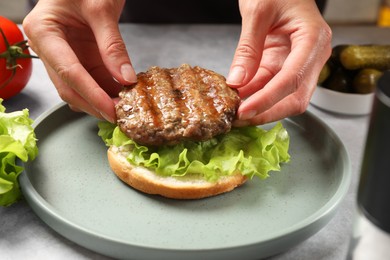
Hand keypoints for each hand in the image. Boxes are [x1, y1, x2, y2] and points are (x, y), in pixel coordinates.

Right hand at [23, 0, 136, 122]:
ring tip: (126, 109)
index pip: (69, 72)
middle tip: (121, 116)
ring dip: (102, 100)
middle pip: (70, 87)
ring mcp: (65, 54)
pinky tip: (124, 96)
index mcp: (44, 32)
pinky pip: (93, 79)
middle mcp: (50, 47)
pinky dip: (108, 90)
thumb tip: (125, 78)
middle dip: (96, 104)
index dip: (91, 95)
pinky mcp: (80, 56)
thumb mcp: (101, 8)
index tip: (111, 111)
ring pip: (81, 88)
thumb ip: (112, 44)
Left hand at [227, 0, 331, 125]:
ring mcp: (299, 62)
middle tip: (237, 119)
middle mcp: (311, 56)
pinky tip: (236, 99)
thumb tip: (237, 82)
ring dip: (258, 106)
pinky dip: (253, 95)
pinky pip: (270, 86)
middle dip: (266, 112)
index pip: (293, 79)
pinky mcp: (284, 65)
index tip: (244, 111)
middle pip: (294, 97)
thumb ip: (248, 48)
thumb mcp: (258, 11)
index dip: (268, 99)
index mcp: (313, 39)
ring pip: (283, 97)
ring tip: (232, 112)